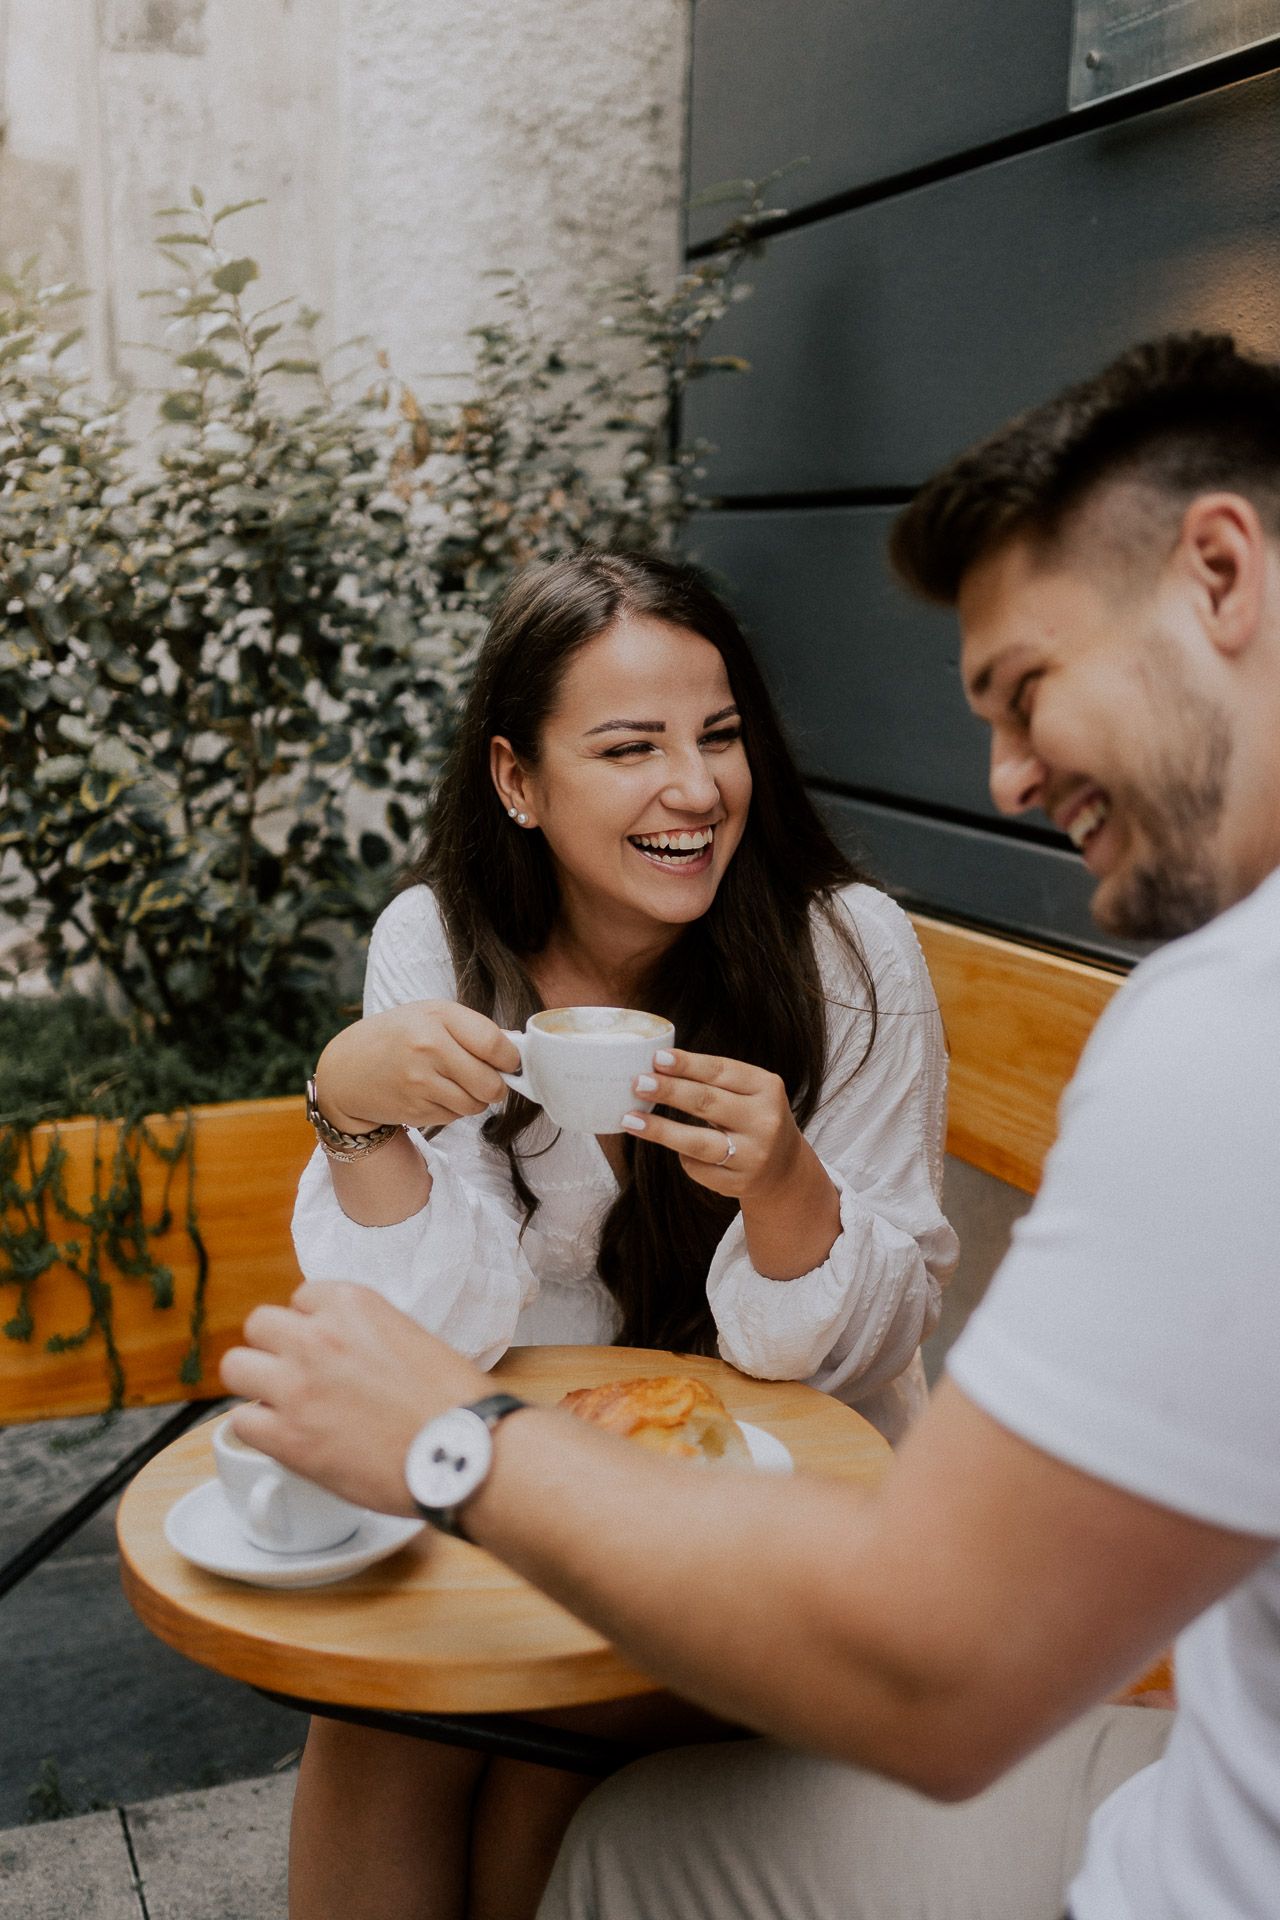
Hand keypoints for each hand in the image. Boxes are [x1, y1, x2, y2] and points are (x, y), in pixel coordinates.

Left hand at [219, 1281, 488, 1513]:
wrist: (463, 1452)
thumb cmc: (451, 1401)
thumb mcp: (408, 1336)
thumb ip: (364, 1333)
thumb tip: (343, 1353)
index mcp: (351, 1304)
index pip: (300, 1298)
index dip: (311, 1325)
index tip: (324, 1348)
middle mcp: (317, 1337)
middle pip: (259, 1325)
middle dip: (275, 1348)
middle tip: (296, 1374)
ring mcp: (296, 1386)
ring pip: (235, 1366)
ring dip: (256, 1383)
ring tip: (281, 1404)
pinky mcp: (287, 1437)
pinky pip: (241, 1421)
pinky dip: (260, 1430)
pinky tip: (287, 1438)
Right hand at [313, 999, 520, 1132]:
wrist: (347, 1070)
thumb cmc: (396, 1036)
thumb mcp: (430, 1015)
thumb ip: (471, 1028)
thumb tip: (514, 1050)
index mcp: (437, 1018)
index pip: (494, 1044)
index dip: (511, 1058)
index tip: (510, 1062)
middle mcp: (428, 1049)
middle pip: (490, 1083)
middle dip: (497, 1086)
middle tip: (489, 1079)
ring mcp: (420, 1083)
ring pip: (475, 1105)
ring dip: (476, 1100)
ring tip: (458, 1084)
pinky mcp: (416, 1110)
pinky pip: (455, 1116)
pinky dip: (454, 1109)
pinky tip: (436, 1093)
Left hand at [623, 1048, 805, 1200]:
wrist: (784, 1168)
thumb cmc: (753, 1117)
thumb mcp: (748, 1092)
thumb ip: (713, 1080)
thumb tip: (657, 1067)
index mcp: (767, 1088)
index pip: (721, 1071)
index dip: (688, 1064)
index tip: (657, 1059)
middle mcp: (765, 1121)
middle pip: (707, 1102)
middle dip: (668, 1091)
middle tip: (638, 1083)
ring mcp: (754, 1155)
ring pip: (698, 1142)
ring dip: (661, 1130)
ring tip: (630, 1119)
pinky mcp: (740, 1182)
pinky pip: (698, 1168)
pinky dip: (682, 1155)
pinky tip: (670, 1146)